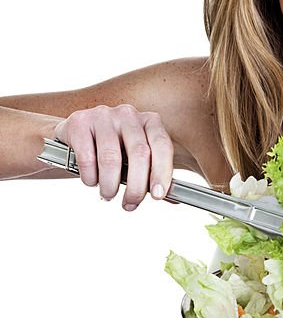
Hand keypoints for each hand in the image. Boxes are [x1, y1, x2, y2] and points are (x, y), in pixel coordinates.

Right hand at [53, 103, 173, 209]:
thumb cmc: (113, 150)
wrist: (76, 136)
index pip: (162, 145)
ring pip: (111, 159)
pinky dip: (90, 177)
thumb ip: (153, 176)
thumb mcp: (136, 160)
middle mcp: (128, 114)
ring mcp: (103, 115)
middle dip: (136, 186)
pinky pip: (87, 158)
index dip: (162, 172)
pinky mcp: (79, 122)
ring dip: (110, 185)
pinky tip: (92, 181)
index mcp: (149, 121)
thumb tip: (172, 198)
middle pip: (139, 153)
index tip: (158, 195)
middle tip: (130, 203)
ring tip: (108, 194)